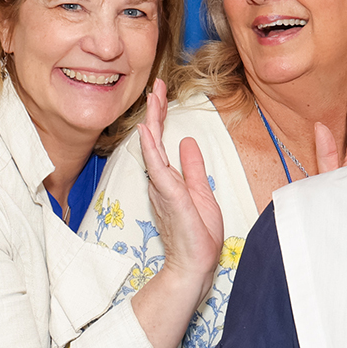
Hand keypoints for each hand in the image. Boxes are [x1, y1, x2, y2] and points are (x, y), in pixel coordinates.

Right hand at [139, 79, 224, 281]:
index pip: (164, 141)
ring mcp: (162, 187)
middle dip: (155, 110)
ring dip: (152, 121)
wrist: (196, 263)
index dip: (162, 116)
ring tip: (151, 98)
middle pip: (155, 139)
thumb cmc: (198, 233)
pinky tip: (145, 131)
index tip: (161, 91)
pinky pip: (156, 168)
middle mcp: (162, 180)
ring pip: (153, 148)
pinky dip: (150, 148)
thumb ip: (193, 167)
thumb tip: (187, 142)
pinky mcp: (167, 196)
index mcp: (170, 178)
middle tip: (155, 84)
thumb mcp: (201, 192)